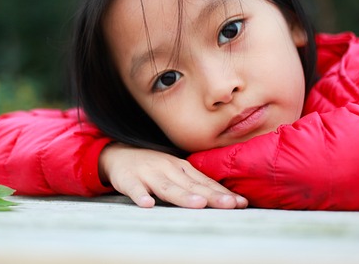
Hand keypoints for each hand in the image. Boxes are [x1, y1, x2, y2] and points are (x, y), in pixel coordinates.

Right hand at [98, 143, 247, 208]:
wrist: (118, 153)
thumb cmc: (152, 166)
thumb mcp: (175, 171)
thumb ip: (196, 184)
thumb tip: (226, 198)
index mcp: (182, 168)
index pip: (206, 183)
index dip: (223, 193)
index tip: (241, 203)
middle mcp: (168, 169)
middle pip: (192, 185)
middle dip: (212, 196)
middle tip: (230, 205)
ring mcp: (148, 173)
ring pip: (167, 187)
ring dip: (183, 196)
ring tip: (198, 204)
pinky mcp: (128, 179)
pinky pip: (134, 188)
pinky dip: (140, 195)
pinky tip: (147, 204)